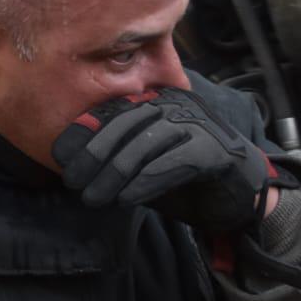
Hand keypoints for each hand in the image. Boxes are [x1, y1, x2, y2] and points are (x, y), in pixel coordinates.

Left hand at [51, 88, 276, 231]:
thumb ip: (116, 159)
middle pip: (125, 125)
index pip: (113, 110)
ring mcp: (197, 125)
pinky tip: (127, 199)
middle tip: (75, 184)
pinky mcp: (215, 151)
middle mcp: (177, 105)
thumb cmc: (186, 181)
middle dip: (94, 156)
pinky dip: (145, 183)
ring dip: (114, 176)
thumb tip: (72, 165)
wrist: (240, 197)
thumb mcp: (143, 166)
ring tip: (95, 198)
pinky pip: (172, 163)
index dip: (83, 133)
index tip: (60, 157)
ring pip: (145, 145)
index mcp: (157, 101)